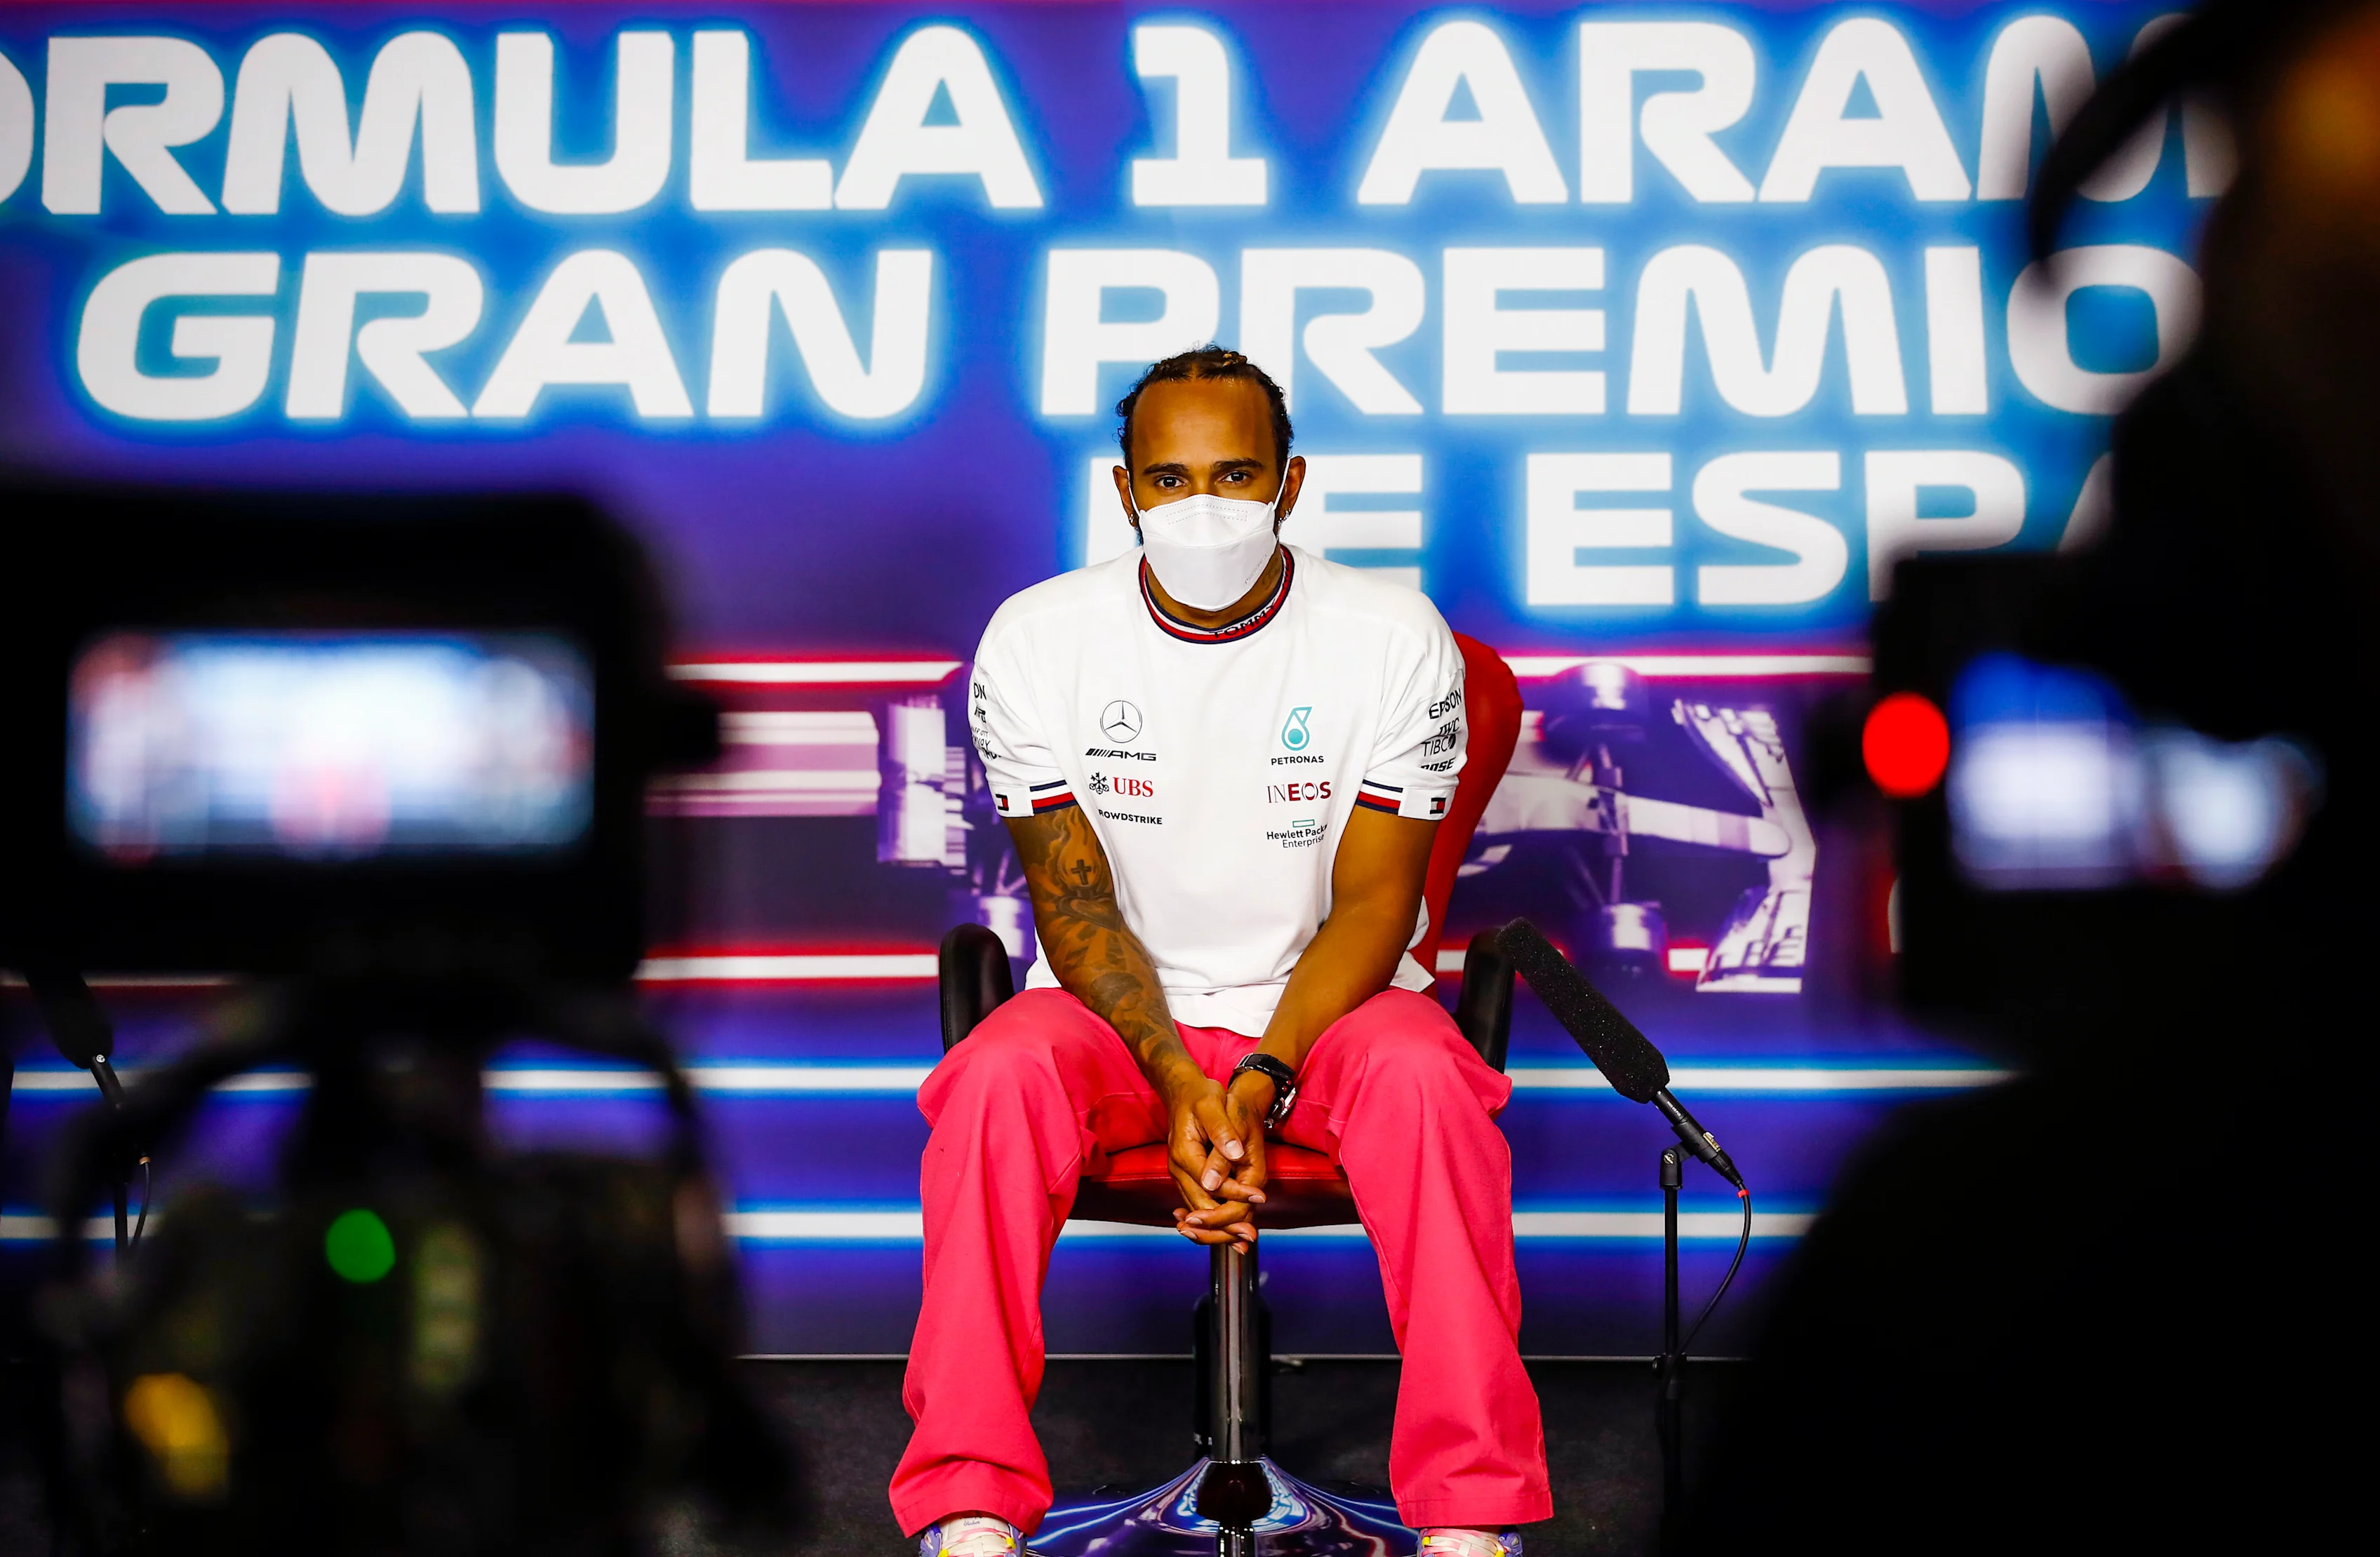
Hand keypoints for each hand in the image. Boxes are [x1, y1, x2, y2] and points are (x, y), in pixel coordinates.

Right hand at [1158, 1064, 1265, 1245]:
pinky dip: (1212, 1220)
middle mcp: (1179, 1169)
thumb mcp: (1212, 1105)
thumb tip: (1234, 1155)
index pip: (1211, 1185)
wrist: (1183, 1091)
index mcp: (1184, 1154)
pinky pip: (1199, 1204)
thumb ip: (1221, 1132)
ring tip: (1243, 1241)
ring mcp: (1181, 1175)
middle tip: (1250, 1237)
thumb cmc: (1200, 1096)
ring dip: (1219, 1228)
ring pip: (1198, 1211)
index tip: (1260, 1198)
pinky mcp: (1188, 1176)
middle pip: (1200, 1208)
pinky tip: (1228, 1233)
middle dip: (1225, 1225)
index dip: (1236, 1194)